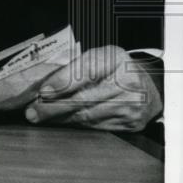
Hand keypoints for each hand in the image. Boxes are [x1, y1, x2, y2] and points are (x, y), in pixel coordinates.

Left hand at [25, 46, 161, 131]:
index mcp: (116, 59)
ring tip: (39, 117)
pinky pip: (96, 126)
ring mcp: (131, 106)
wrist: (150, 86)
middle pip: (84, 98)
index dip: (62, 82)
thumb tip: (44, 81)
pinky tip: (59, 121)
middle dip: (53, 107)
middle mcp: (127, 83)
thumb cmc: (115, 68)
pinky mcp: (131, 123)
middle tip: (32, 111)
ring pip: (87, 115)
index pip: (86, 71)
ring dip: (59, 118)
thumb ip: (75, 65)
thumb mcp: (99, 56)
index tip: (43, 92)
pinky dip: (74, 124)